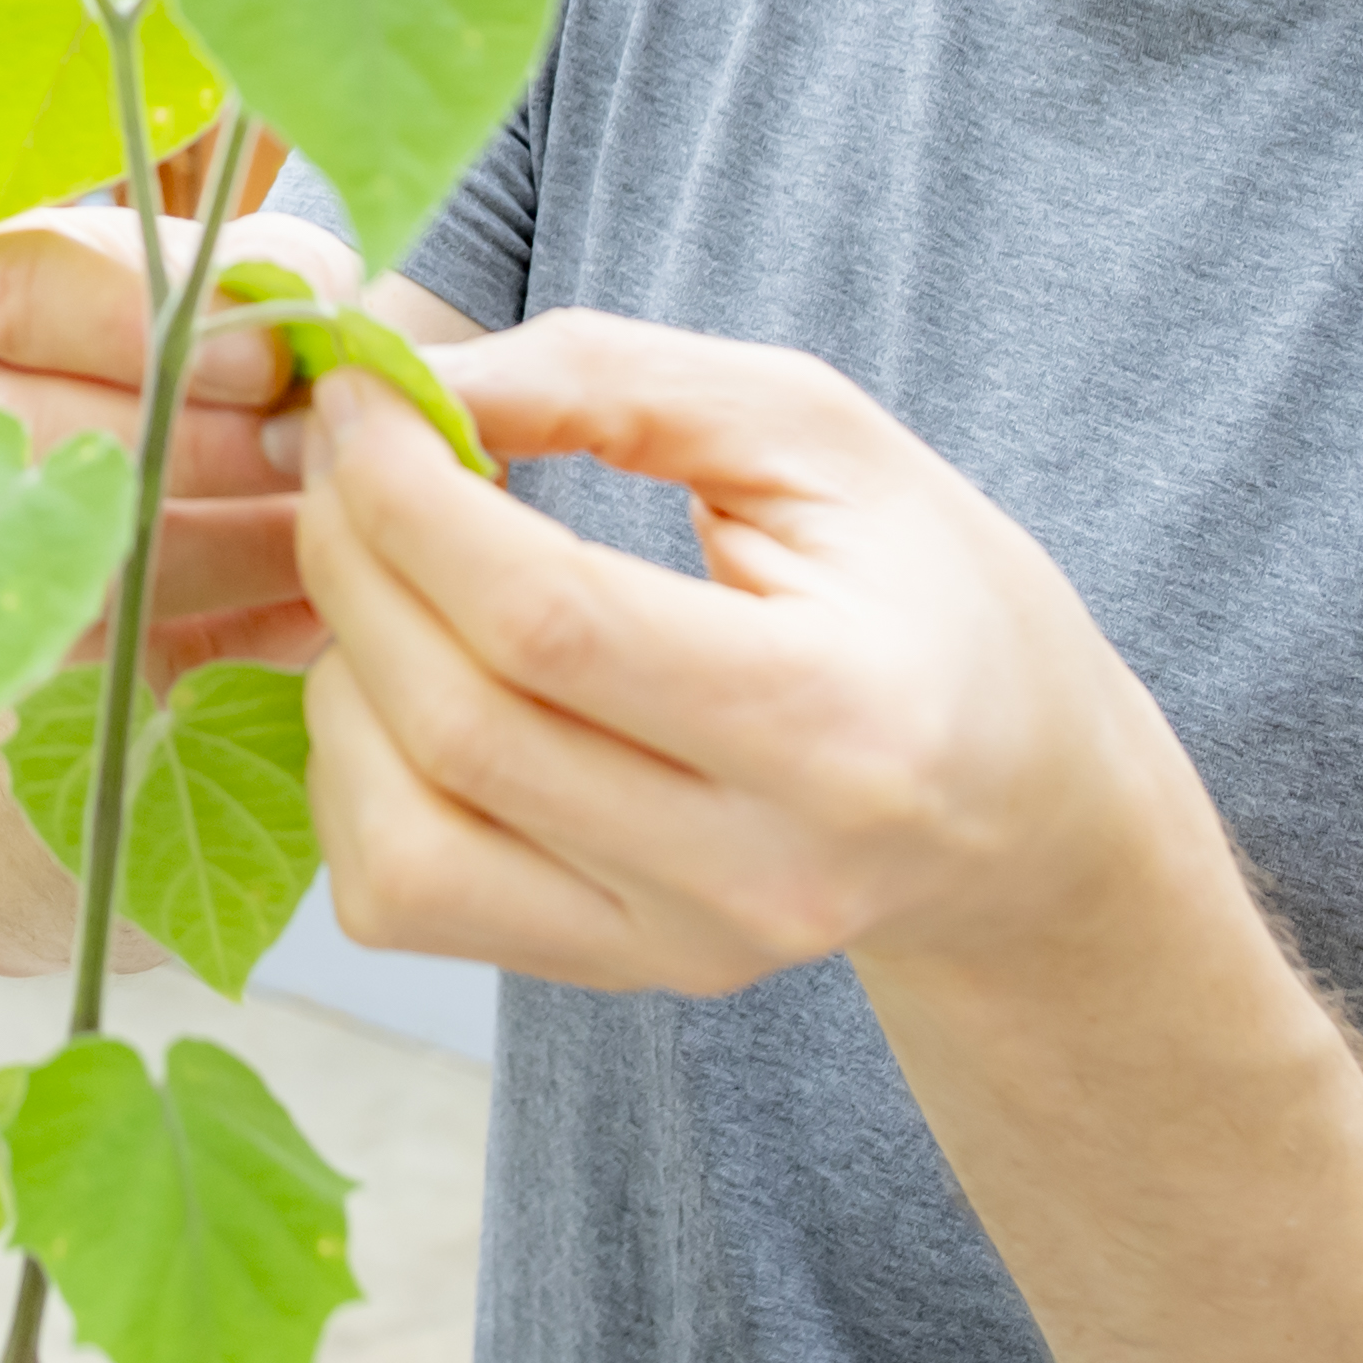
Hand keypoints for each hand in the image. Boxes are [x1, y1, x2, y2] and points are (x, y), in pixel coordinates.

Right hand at [0, 209, 321, 672]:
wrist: (210, 390)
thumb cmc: (209, 300)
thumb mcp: (238, 252)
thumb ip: (272, 272)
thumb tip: (303, 316)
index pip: (12, 296)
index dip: (137, 327)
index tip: (261, 360)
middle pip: (40, 437)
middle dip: (194, 449)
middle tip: (308, 448)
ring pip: (79, 558)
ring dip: (229, 547)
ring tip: (331, 518)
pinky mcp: (22, 631)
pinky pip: (126, 647)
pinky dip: (234, 627)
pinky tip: (313, 597)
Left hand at [294, 314, 1194, 989]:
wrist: (1019, 795)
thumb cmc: (922, 586)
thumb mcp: (815, 431)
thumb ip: (612, 380)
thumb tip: (407, 384)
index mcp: (837, 719)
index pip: (549, 619)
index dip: (412, 494)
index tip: (362, 396)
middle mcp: (759, 871)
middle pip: (462, 720)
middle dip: (355, 557)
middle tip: (349, 452)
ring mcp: (682, 949)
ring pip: (404, 841)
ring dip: (343, 673)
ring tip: (388, 568)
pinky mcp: (618, 982)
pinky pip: (406, 902)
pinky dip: (357, 777)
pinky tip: (407, 681)